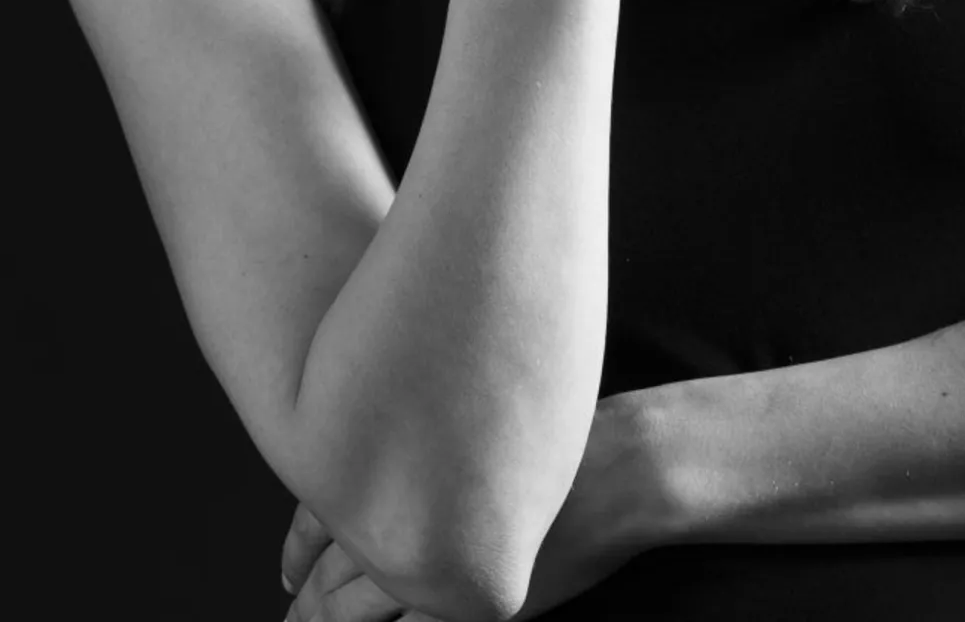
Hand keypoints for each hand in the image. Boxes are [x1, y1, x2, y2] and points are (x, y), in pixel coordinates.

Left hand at [280, 391, 672, 621]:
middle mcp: (407, 514)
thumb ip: (430, 441)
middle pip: (331, 570)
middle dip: (304, 600)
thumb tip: (387, 456)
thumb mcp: (485, 419)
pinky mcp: (465, 608)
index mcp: (406, 462)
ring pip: (350, 613)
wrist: (620, 469)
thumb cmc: (566, 433)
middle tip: (290, 614)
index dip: (295, 547)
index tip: (287, 569)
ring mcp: (432, 568)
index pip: (322, 513)